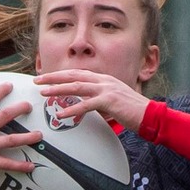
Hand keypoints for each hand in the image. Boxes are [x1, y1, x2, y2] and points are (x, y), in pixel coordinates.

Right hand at [0, 85, 39, 182]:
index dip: (0, 90)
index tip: (10, 85)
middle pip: (3, 117)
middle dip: (19, 109)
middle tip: (30, 106)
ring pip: (9, 140)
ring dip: (26, 138)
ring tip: (39, 135)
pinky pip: (5, 163)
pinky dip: (19, 165)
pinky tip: (30, 165)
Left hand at [34, 68, 150, 132]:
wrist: (151, 116)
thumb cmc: (134, 112)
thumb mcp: (113, 104)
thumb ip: (99, 103)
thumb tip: (87, 109)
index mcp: (104, 79)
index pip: (78, 74)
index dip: (61, 75)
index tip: (47, 78)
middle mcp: (104, 81)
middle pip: (73, 75)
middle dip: (53, 77)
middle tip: (38, 80)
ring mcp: (106, 89)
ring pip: (76, 87)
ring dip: (58, 89)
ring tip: (44, 93)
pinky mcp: (109, 101)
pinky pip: (86, 105)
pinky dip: (72, 109)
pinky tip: (62, 113)